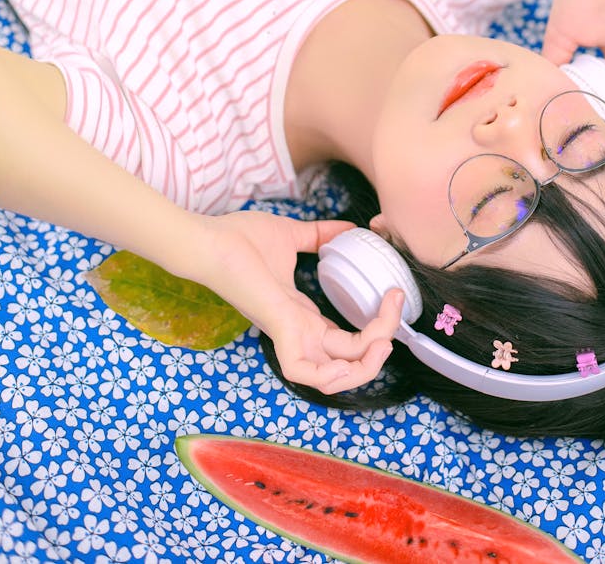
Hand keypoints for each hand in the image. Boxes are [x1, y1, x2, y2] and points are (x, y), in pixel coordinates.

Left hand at [189, 209, 403, 393]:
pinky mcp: (278, 328)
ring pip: (331, 377)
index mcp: (301, 315)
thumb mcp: (292, 236)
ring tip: (384, 340)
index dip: (375, 329)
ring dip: (364, 366)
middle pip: (347, 364)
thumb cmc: (240, 238)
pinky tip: (352, 355)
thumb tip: (351, 227)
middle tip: (395, 320)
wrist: (209, 238)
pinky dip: (330, 374)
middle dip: (379, 349)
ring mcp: (288, 334)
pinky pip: (303, 372)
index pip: (344, 342)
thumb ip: (321, 235)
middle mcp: (298, 332)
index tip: (393, 295)